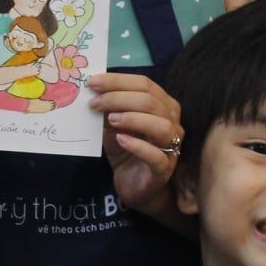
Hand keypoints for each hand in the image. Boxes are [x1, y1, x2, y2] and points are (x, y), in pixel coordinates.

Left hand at [88, 72, 183, 211]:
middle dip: (119, 98)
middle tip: (95, 103)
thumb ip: (108, 109)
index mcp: (162, 105)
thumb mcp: (113, 125)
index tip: (93, 82)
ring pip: (160, 126)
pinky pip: (156, 155)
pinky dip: (138, 145)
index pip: (144, 84)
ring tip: (111, 120)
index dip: (118, 81)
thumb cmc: (126, 149)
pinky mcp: (164, 169)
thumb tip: (93, 91)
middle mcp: (172, 122)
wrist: (134, 184)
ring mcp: (172, 146)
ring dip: (133, 119)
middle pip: (151, 102)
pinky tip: (121, 139)